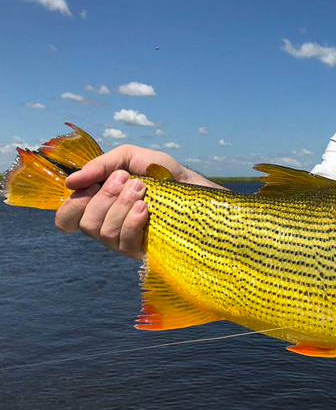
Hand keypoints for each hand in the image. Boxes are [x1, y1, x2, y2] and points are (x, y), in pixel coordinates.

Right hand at [55, 145, 222, 259]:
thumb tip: (72, 182)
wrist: (195, 188)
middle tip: (125, 179)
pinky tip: (145, 208)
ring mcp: (126, 242)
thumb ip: (101, 165)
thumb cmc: (163, 174)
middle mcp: (109, 228)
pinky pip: (125, 242)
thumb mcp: (131, 158)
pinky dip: (131, 221)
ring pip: (103, 233)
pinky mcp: (144, 251)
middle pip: (85, 224)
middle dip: (103, 197)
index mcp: (100, 208)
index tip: (88, 185)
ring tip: (141, 187)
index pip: (66, 221)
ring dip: (120, 205)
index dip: (71, 206)